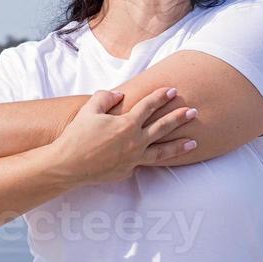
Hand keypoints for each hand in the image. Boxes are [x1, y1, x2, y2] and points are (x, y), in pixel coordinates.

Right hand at [48, 87, 198, 184]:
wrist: (68, 165)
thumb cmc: (76, 136)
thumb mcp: (89, 110)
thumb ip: (105, 98)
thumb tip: (119, 95)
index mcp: (127, 124)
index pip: (149, 106)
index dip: (161, 96)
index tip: (172, 90)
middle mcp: (135, 142)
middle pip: (163, 127)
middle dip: (179, 118)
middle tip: (193, 112)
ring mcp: (133, 159)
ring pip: (162, 152)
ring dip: (179, 146)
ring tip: (194, 142)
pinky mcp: (127, 171)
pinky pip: (143, 163)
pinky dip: (152, 159)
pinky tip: (158, 157)